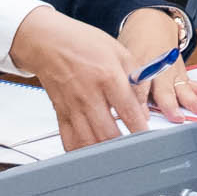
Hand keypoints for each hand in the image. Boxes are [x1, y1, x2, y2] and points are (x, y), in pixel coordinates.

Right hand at [7, 5, 168, 150]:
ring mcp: (72, 106)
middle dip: (123, 145)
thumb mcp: (119, 52)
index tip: (148, 137)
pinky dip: (81, 151)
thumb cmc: (84, 44)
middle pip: (107, 132)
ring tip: (117, 154)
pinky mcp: (60, 113)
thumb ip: (136, 81)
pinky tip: (92, 154)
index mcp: (108, 77)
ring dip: (104, 151)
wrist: (48, 42)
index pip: (128, 110)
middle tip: (134, 149)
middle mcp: (89, 95)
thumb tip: (143, 109)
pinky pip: (69, 140)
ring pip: (88, 141)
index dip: (140, 128)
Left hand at [120, 10, 196, 120]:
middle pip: (163, 89)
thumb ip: (118, 83)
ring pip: (181, 87)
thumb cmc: (133, 46)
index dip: (140, 101)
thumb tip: (108, 108)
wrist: (150, 25)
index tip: (142, 116)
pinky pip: (192, 84)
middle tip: (175, 117)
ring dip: (190, 100)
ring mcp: (172, 71)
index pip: (139, 86)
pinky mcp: (182, 73)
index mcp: (140, 66)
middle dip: (170, 104)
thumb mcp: (121, 60)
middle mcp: (158, 69)